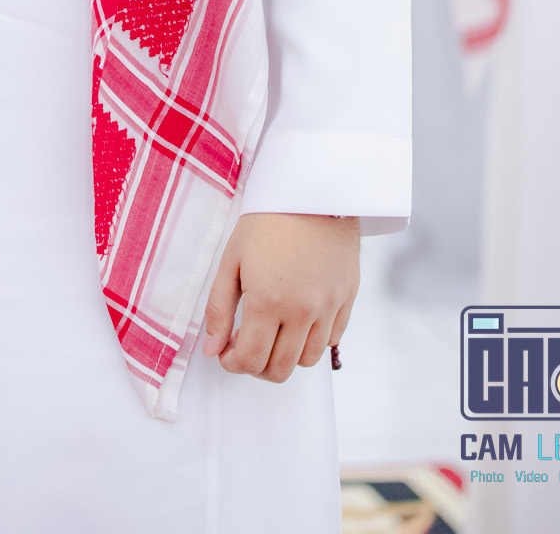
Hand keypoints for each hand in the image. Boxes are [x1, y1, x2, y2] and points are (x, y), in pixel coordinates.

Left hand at [201, 212, 359, 381]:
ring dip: (285, 355)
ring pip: (307, 360)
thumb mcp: (232, 259)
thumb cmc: (266, 222)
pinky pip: (331, 340)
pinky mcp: (347, 298)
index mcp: (269, 301)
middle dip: (257, 366)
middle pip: (280, 369)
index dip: (233, 364)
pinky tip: (297, 320)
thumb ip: (218, 308)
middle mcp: (303, 311)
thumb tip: (212, 350)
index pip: (251, 359)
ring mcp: (329, 307)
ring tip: (272, 332)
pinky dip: (312, 341)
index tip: (226, 352)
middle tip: (245, 345)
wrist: (312, 192)